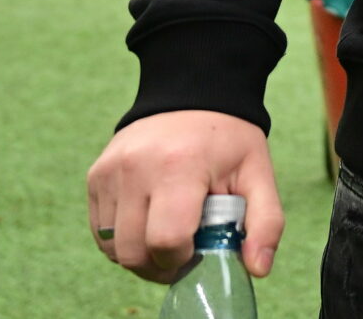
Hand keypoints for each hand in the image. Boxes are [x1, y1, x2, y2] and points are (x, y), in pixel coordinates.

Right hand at [87, 110, 284, 282]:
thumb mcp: (258, 174)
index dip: (182, 259)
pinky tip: (147, 223)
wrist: (193, 93)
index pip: (166, 240)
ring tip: (165, 236)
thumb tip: (258, 269)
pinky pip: (99, 230)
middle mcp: (136, 168)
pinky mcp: (96, 175)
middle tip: (182, 253)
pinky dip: (121, 239)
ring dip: (138, 255)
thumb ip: (266, 223)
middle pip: (133, 252)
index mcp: (179, 166)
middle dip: (158, 266)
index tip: (198, 250)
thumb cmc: (228, 140)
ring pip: (111, 247)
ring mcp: (110, 171)